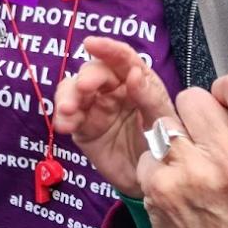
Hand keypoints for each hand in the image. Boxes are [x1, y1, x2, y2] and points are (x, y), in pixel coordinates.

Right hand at [53, 36, 174, 198]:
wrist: (155, 184)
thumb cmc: (165, 147)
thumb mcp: (164, 122)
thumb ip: (150, 98)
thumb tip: (134, 73)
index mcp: (137, 83)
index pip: (122, 59)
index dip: (108, 48)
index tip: (91, 43)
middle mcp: (113, 90)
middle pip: (93, 73)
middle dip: (86, 78)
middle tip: (84, 89)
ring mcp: (95, 107)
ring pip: (73, 90)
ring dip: (68, 97)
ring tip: (69, 112)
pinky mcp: (82, 126)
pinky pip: (67, 115)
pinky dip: (62, 117)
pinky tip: (65, 126)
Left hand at [135, 74, 227, 227]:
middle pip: (194, 98)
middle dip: (198, 114)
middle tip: (209, 138)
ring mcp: (192, 173)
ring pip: (165, 122)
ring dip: (176, 138)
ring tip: (195, 165)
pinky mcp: (160, 188)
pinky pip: (148, 152)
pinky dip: (159, 166)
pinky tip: (179, 186)